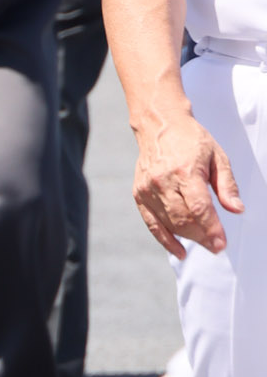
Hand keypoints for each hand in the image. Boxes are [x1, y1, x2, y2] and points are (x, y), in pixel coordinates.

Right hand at [132, 114, 242, 261]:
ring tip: (204, 243)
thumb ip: (227, 185)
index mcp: (185, 170)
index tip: (222, 244)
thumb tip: (236, 209)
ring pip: (170, 223)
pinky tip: (180, 252)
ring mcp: (148, 189)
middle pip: (184, 219)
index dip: (212, 229)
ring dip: (189, 238)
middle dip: (203, 237)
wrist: (159, 125)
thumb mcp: (218, 157)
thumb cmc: (191, 140)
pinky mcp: (139, 194)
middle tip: (217, 246)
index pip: (199, 208)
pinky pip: (152, 223)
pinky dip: (166, 240)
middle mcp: (163, 181)